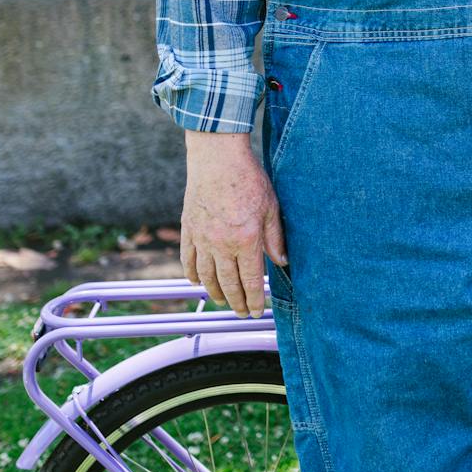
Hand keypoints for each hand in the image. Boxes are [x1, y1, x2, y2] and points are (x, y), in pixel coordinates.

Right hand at [180, 131, 287, 316]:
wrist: (217, 158)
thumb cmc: (248, 179)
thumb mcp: (271, 207)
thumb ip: (276, 237)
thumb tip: (283, 262)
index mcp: (246, 240)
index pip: (250, 280)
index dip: (254, 300)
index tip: (257, 312)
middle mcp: (222, 244)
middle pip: (228, 283)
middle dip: (237, 302)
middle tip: (242, 313)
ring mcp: (202, 238)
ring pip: (207, 276)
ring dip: (216, 293)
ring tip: (224, 302)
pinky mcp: (189, 230)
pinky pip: (188, 260)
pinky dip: (193, 275)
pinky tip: (198, 283)